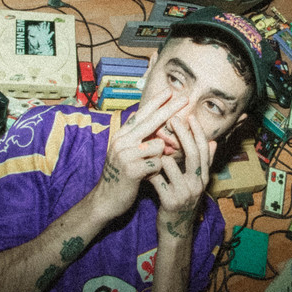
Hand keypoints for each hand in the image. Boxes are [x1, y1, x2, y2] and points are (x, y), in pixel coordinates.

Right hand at [95, 89, 187, 218]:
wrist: (106, 199)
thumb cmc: (121, 176)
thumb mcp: (125, 153)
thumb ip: (136, 137)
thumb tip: (142, 118)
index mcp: (122, 135)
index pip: (142, 114)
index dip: (156, 103)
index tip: (170, 92)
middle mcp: (122, 141)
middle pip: (151, 122)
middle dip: (171, 109)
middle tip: (186, 98)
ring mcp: (126, 154)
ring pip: (159, 145)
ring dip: (160, 157)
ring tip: (148, 169)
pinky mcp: (132, 169)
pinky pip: (158, 163)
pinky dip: (157, 171)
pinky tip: (146, 177)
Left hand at [149, 115, 216, 238]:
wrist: (175, 230)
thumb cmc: (182, 199)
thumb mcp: (195, 182)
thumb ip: (203, 163)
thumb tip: (214, 141)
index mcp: (203, 177)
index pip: (204, 150)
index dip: (197, 132)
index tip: (189, 115)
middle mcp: (197, 184)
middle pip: (193, 154)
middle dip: (183, 134)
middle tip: (173, 118)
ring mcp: (185, 193)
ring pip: (171, 165)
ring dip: (160, 153)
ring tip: (151, 144)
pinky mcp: (170, 202)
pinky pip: (157, 180)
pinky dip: (149, 171)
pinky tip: (142, 167)